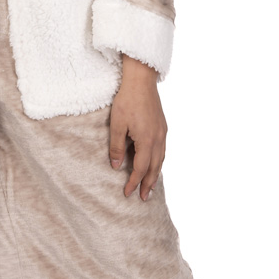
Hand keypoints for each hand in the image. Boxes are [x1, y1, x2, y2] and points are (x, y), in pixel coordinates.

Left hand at [108, 55, 165, 200]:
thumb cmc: (127, 100)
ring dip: (156, 174)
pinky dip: (159, 161)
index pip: (141, 168)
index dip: (134, 182)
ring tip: (151, 186)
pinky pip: (163, 149)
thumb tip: (116, 166)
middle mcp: (158, 139)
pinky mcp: (162, 126)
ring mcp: (162, 132)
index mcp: (147, 140)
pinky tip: (155, 163)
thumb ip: (116, 147)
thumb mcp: (116, 124)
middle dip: (149, 184)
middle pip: (155, 167)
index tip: (128, 193)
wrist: (141, 80)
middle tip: (144, 198)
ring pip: (161, 159)